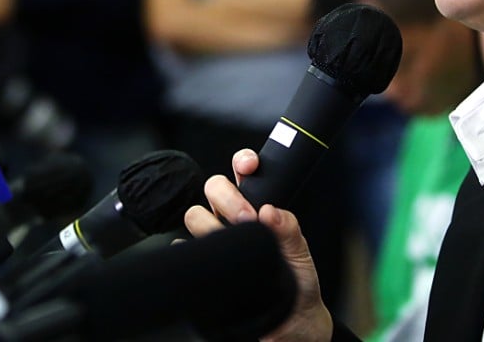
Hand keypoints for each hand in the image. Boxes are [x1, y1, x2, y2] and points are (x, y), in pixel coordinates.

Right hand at [185, 150, 332, 341]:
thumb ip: (289, 229)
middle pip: (213, 187)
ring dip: (211, 227)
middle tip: (247, 219)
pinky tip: (215, 262)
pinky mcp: (202, 261)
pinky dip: (195, 252)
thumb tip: (271, 210)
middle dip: (228, 198)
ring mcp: (216, 239)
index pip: (243, 171)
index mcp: (258, 205)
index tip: (250, 166)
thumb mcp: (301, 253)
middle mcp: (234, 217)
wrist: (290, 322)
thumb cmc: (297, 282)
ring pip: (194, 215)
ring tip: (233, 246)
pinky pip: (183, 247)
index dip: (242, 161)